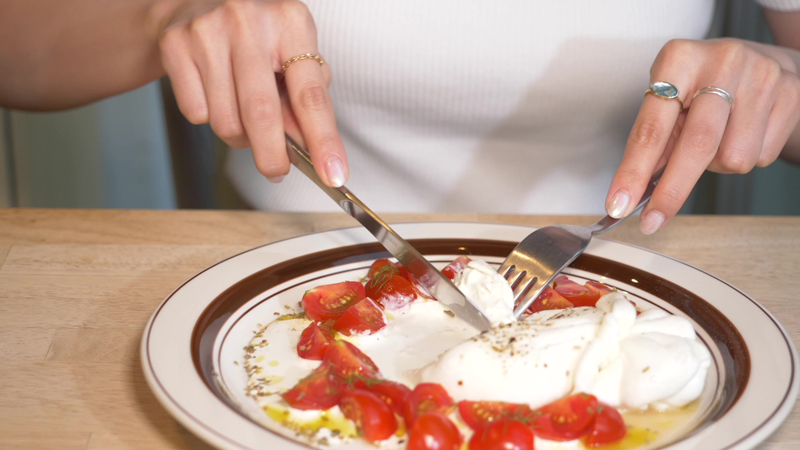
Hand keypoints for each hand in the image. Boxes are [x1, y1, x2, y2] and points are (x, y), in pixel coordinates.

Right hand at [158, 0, 346, 185]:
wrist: (196, 3)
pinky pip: (197, 113)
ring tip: (244, 116)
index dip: (323, 141)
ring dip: (240, 136)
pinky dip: (210, 118)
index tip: (333, 175)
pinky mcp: (175, 45)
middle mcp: (248, 21)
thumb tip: (307, 152)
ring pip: (226, 121)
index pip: (310, 95)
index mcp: (291, 22)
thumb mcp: (292, 58)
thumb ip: (302, 103)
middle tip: (277, 171)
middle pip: (262, 113)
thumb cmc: (258, 38)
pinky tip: (215, 94)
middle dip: (272, 155)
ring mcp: (208, 31)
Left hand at [606, 38, 799, 233]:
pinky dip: (745, 156)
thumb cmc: (702, 86)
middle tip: (652, 221)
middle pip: (696, 145)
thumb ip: (654, 143)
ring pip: (733, 158)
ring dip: (717, 164)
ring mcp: (761, 76)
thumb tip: (631, 195)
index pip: (652, 127)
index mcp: (679, 59)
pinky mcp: (791, 94)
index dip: (634, 171)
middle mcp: (721, 62)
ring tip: (717, 138)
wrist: (762, 61)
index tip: (619, 205)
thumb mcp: (670, 100)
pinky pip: (760, 157)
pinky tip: (743, 132)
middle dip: (671, 191)